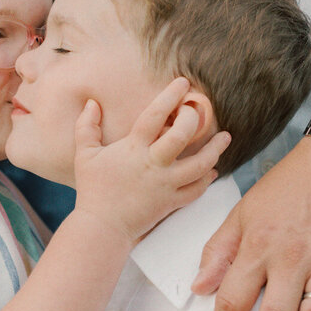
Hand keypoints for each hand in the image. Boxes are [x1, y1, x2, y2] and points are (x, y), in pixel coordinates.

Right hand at [73, 77, 230, 242]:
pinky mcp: (172, 202)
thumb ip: (87, 127)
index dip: (170, 96)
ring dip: (215, 149)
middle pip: (182, 136)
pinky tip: (212, 170)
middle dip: (194, 119)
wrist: (103, 227)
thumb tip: (92, 103)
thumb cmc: (93, 189)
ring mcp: (166, 185)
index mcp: (133, 148)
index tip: (183, 83)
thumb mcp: (85, 155)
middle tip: (199, 112)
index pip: (155, 115)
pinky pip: (196, 190)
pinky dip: (207, 179)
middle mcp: (153, 164)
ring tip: (225, 138)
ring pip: (200, 165)